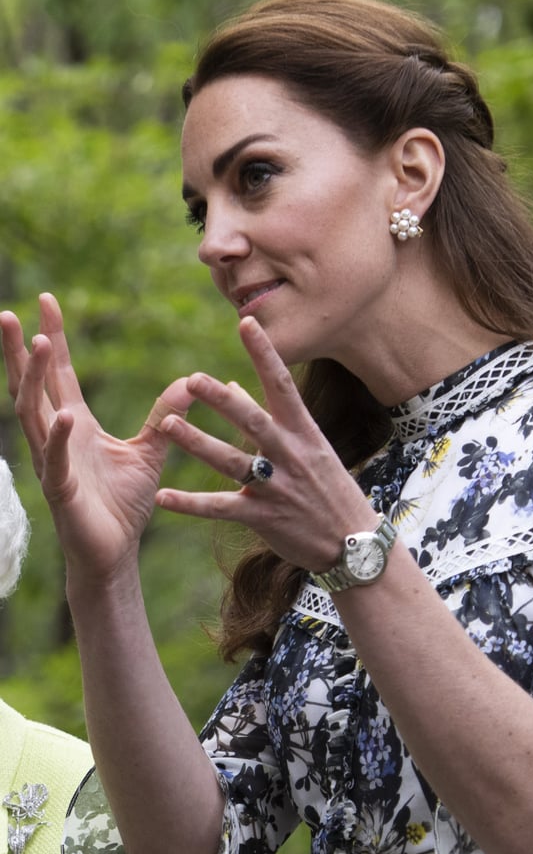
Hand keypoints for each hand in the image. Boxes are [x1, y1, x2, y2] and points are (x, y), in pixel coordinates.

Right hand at [0, 293, 191, 581]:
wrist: (115, 552)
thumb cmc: (124, 504)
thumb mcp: (151, 450)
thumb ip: (166, 414)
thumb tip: (193, 380)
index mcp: (76, 425)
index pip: (59, 374)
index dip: (53, 338)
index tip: (47, 300)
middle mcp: (58, 438)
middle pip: (33, 386)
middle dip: (23, 351)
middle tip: (13, 314)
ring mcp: (54, 463)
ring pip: (34, 414)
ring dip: (33, 379)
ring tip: (37, 344)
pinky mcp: (62, 491)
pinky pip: (56, 460)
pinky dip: (58, 438)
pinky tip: (62, 415)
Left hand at [155, 316, 373, 571]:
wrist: (354, 543)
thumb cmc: (329, 489)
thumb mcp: (310, 448)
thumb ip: (267, 416)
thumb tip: (231, 385)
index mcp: (304, 432)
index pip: (282, 384)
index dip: (263, 353)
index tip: (246, 323)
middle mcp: (291, 455)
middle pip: (253, 421)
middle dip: (222, 400)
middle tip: (191, 379)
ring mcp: (278, 487)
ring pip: (232, 461)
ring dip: (198, 443)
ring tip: (167, 424)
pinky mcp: (264, 517)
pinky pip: (221, 508)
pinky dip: (190, 503)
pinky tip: (162, 496)